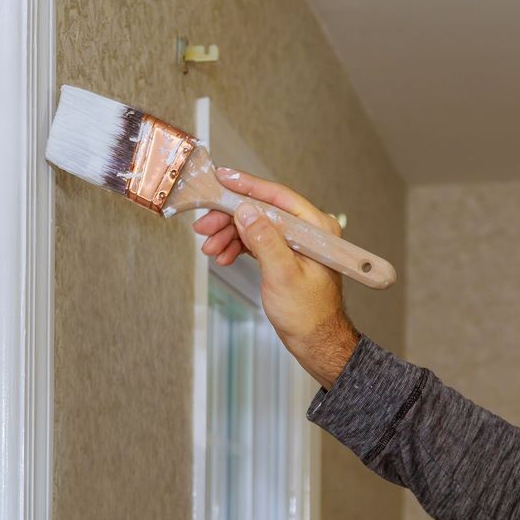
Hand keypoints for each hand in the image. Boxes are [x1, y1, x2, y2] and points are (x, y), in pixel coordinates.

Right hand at [192, 168, 359, 388]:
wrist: (315, 340)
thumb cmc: (307, 313)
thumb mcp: (283, 275)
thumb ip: (265, 240)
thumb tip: (246, 211)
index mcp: (315, 228)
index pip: (277, 197)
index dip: (247, 187)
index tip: (223, 179)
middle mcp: (307, 230)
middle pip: (261, 211)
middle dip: (230, 218)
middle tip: (204, 227)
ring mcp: (295, 242)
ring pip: (255, 226)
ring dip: (229, 235)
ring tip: (209, 248)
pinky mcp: (284, 254)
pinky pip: (256, 241)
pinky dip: (237, 246)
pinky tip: (223, 255)